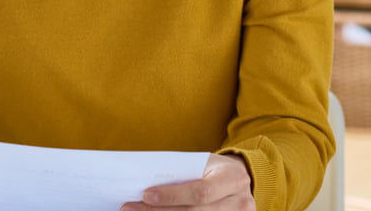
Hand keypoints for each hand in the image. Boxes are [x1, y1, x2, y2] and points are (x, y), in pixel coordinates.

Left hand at [124, 153, 253, 210]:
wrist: (239, 181)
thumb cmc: (214, 170)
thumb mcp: (204, 164)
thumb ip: (182, 175)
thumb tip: (145, 188)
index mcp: (233, 179)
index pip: (200, 192)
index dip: (172, 196)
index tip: (146, 195)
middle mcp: (240, 203)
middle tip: (130, 208)